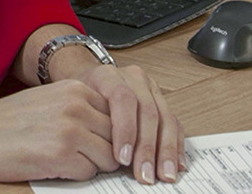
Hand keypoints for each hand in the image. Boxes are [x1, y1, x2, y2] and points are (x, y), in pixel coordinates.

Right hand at [0, 79, 119, 182]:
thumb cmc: (3, 123)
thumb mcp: (47, 100)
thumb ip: (80, 108)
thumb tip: (112, 129)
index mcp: (75, 88)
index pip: (117, 115)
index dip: (108, 134)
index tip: (98, 143)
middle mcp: (76, 105)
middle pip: (118, 137)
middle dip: (104, 152)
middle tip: (81, 157)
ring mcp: (70, 129)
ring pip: (109, 158)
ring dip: (91, 165)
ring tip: (64, 160)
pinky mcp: (60, 155)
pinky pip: (89, 174)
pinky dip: (75, 176)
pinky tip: (52, 166)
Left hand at [76, 63, 183, 184]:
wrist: (87, 82)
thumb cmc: (79, 99)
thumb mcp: (76, 106)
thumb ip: (91, 124)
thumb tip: (107, 159)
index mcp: (109, 75)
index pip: (122, 99)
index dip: (125, 129)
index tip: (122, 158)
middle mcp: (133, 78)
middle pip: (148, 111)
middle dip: (147, 148)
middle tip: (145, 174)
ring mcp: (151, 88)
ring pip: (166, 119)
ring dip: (166, 151)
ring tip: (164, 175)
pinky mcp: (162, 101)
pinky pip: (175, 124)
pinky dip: (176, 146)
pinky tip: (176, 165)